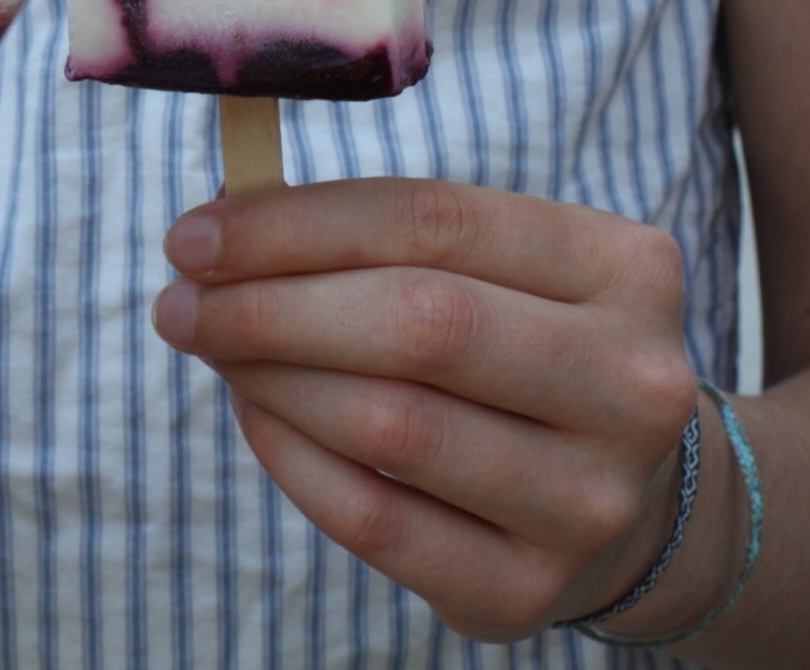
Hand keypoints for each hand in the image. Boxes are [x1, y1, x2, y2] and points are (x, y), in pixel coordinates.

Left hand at [154, 179, 702, 642]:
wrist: (628, 499)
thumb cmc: (518, 345)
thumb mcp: (493, 266)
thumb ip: (376, 233)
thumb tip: (221, 230)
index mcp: (624, 268)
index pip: (431, 220)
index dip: (293, 224)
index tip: (192, 237)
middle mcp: (630, 384)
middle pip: (419, 323)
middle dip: (269, 307)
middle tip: (179, 303)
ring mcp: (589, 498)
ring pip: (389, 426)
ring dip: (270, 379)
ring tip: (214, 350)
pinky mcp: (527, 590)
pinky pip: (372, 521)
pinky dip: (290, 460)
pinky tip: (256, 416)